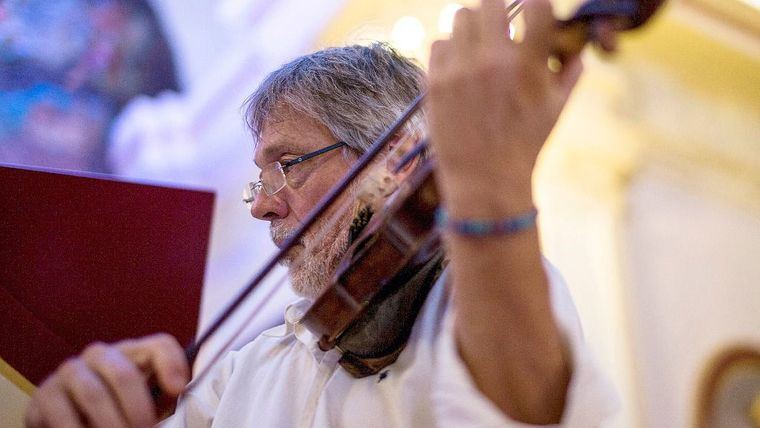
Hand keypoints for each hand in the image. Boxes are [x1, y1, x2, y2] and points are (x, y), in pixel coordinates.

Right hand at [25, 333, 188, 427]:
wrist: (66, 419)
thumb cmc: (114, 410)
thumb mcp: (140, 403)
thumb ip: (159, 400)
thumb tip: (178, 408)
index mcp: (132, 354)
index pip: (159, 346)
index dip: (172, 364)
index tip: (178, 389)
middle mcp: (101, 355)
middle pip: (124, 373)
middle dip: (137, 409)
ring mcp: (71, 371)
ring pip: (93, 393)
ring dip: (109, 423)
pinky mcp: (45, 394)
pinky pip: (62, 413)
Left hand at [427, 0, 582, 215]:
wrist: (484, 181)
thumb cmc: (524, 144)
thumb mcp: (556, 110)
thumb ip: (569, 73)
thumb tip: (576, 49)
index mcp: (528, 65)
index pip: (535, 5)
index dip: (535, 6)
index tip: (531, 15)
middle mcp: (492, 61)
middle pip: (490, 1)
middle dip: (498, 11)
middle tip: (499, 26)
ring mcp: (460, 70)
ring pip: (460, 16)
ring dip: (472, 27)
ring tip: (477, 47)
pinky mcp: (435, 82)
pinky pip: (438, 43)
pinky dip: (450, 50)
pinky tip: (459, 67)